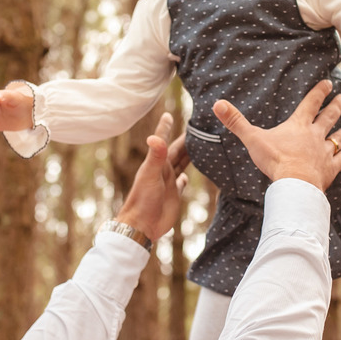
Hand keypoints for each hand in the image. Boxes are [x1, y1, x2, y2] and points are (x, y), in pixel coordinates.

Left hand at [115, 113, 188, 241]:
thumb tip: (154, 136)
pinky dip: (185, 178)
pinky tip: (187, 176)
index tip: (168, 114)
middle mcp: (164, 171)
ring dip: (189, 156)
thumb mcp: (150, 175)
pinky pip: (181, 184)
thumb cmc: (143, 200)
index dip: (166, 128)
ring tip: (199, 147)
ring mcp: (169, 183)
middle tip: (197, 128)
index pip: (163, 140)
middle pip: (177, 151)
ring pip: (181, 164)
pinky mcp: (174, 196)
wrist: (141, 226)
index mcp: (158, 163)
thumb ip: (155, 156)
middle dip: (186, 140)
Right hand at [212, 80, 340, 190]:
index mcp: (298, 126)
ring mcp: (324, 152)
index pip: (310, 104)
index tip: (329, 83)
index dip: (319, 93)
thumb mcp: (252, 139)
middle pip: (328, 118)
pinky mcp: (330, 169)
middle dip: (336, 107)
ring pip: (339, 137)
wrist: (295, 183)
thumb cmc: (274, 160)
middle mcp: (314, 136)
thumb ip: (236, 122)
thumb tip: (217, 104)